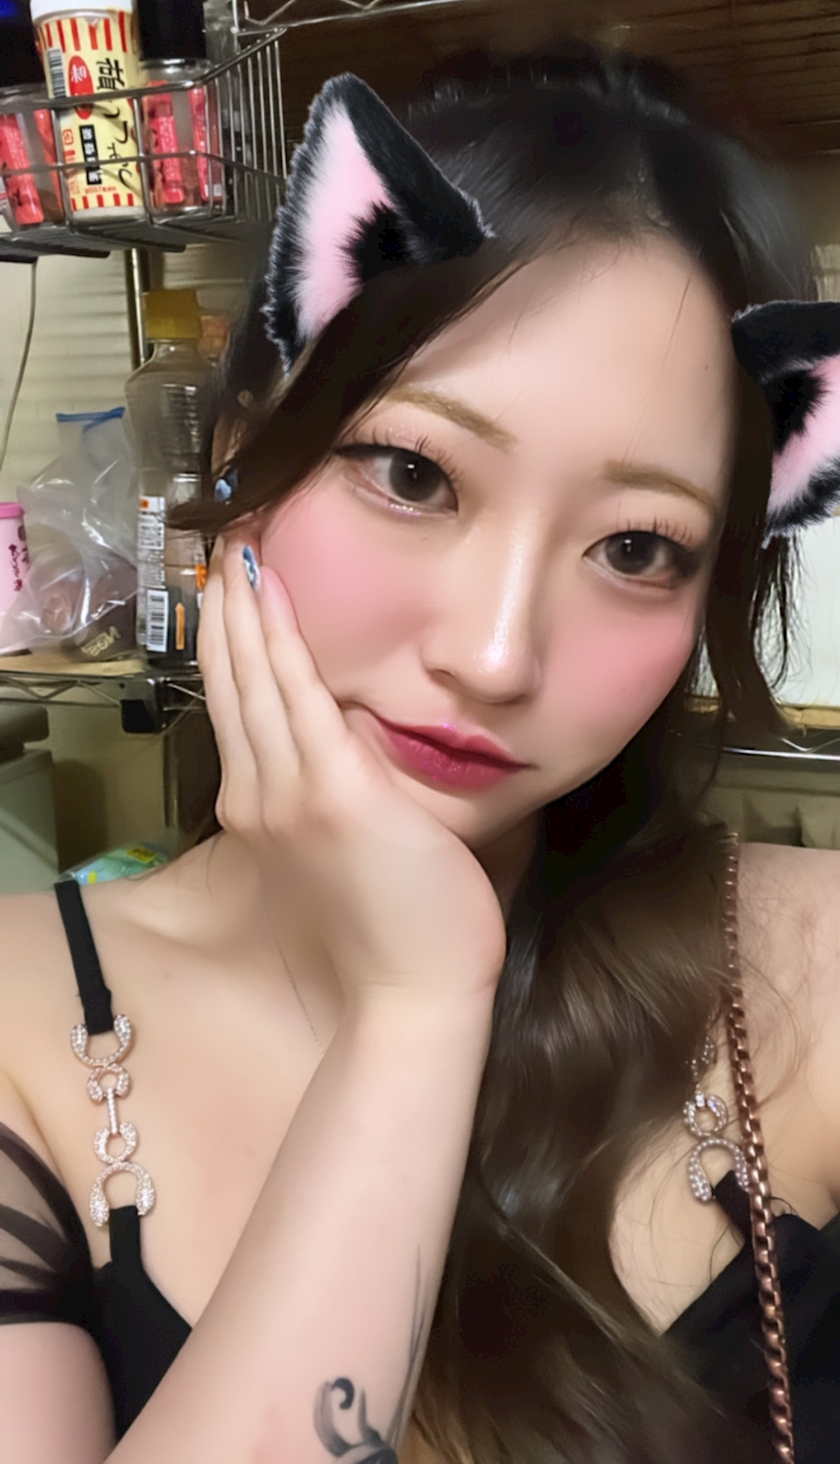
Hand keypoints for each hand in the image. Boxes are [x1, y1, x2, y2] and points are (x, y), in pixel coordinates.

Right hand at [197, 535, 507, 1006]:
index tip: (230, 596)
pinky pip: (297, 696)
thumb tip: (355, 739)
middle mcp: (259, 796)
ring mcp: (290, 792)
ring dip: (244, 613)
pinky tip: (269, 593)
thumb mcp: (351, 851)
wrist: (413, 991)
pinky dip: (280, 641)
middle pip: (233, 688)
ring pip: (256, 682)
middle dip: (227, 617)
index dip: (229, 650)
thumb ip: (342, 794)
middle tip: (223, 551)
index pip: (238, 711)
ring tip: (237, 553)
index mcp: (262, 811)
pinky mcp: (332, 790)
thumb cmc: (399, 931)